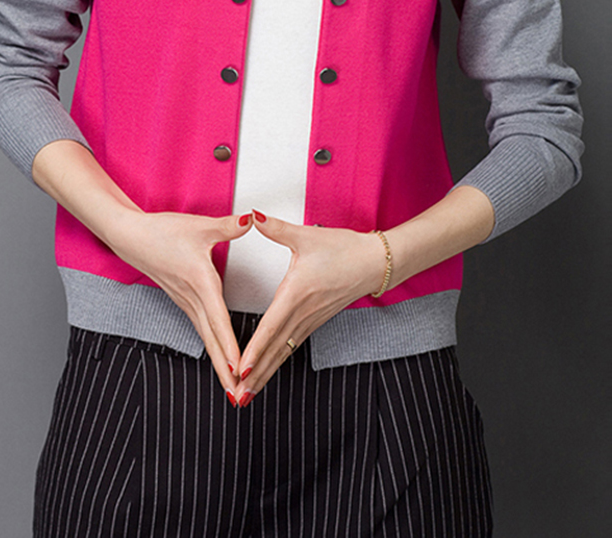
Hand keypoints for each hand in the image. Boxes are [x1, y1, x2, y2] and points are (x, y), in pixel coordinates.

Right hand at [105, 208, 252, 402]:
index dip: (230, 345)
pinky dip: (212, 347)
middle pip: (212, 340)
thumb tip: (253, 219)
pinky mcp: (183, 300)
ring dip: (219, 363)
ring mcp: (185, 302)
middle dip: (226, 369)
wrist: (130, 236)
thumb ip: (229, 226)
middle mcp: (192, 298)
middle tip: (240, 394)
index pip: (218, 320)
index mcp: (200, 282)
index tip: (240, 367)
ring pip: (206, 338)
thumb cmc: (163, 231)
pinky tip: (221, 357)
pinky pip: (201, 329)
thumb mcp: (200, 226)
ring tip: (233, 386)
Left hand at [230, 212, 385, 406]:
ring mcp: (310, 320)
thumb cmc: (344, 249)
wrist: (374, 262)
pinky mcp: (315, 321)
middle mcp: (302, 312)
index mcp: (296, 293)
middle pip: (274, 349)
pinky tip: (267, 371)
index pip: (270, 326)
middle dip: (255, 373)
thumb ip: (277, 229)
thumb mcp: (307, 236)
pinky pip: (291, 346)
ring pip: (283, 352)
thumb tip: (253, 216)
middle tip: (237, 395)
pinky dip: (277, 361)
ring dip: (265, 373)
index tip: (241, 367)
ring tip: (247, 392)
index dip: (255, 349)